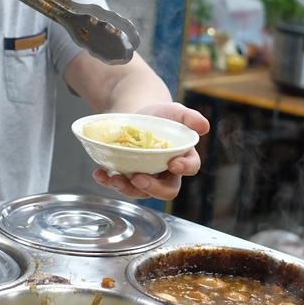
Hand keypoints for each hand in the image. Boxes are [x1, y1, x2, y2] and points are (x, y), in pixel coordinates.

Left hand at [92, 102, 208, 200]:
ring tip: (114, 178)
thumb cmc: (161, 117)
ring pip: (141, 193)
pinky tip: (99, 174)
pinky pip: (120, 184)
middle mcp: (166, 173)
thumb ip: (189, 117)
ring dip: (127, 189)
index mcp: (183, 157)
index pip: (190, 167)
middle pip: (167, 190)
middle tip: (138, 178)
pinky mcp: (128, 176)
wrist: (138, 116)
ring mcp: (147, 177)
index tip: (173, 164)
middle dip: (153, 188)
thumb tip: (204, 126)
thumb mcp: (174, 111)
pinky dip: (108, 181)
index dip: (184, 168)